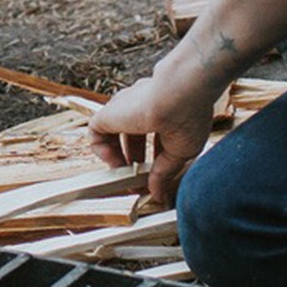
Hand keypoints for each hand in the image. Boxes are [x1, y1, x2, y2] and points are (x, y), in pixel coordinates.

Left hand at [88, 69, 222, 206]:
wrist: (180, 91)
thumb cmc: (189, 114)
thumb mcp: (181, 151)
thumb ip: (165, 173)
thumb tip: (158, 195)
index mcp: (163, 112)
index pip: (153, 137)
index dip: (152, 160)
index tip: (153, 181)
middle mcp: (142, 107)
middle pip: (133, 138)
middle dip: (135, 163)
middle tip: (138, 184)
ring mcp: (125, 108)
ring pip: (114, 135)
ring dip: (119, 161)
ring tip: (126, 180)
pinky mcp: (109, 113)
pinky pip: (96, 134)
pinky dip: (103, 152)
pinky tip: (116, 165)